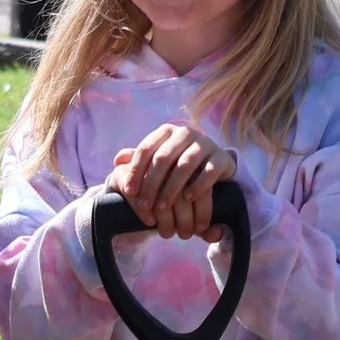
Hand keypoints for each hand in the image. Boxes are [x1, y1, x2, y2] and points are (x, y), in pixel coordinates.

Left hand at [106, 123, 234, 239]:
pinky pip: (209, 172)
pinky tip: (187, 198)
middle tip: (143, 205)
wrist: (212, 164)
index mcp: (166, 131)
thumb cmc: (177, 163)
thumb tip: (117, 160)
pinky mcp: (221, 157)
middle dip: (151, 184)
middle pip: (163, 158)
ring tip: (161, 208)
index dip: (135, 171)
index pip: (145, 149)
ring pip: (184, 166)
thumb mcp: (157, 160)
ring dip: (171, 189)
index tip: (129, 192)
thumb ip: (137, 159)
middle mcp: (186, 133)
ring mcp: (205, 144)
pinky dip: (197, 185)